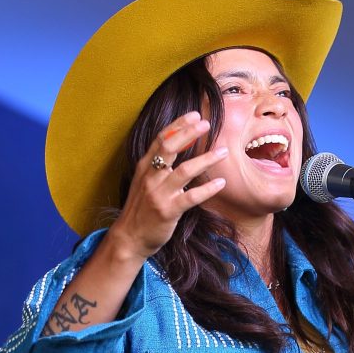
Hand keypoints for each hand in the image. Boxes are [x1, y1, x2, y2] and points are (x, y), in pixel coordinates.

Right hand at [108, 112, 228, 259]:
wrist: (130, 237)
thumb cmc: (142, 209)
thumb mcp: (146, 183)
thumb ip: (159, 166)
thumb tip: (179, 147)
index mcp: (145, 167)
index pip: (161, 140)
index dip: (177, 126)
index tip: (194, 115)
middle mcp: (150, 177)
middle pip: (170, 148)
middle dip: (188, 133)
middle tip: (206, 123)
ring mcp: (159, 194)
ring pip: (184, 170)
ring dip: (205, 159)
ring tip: (223, 152)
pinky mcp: (168, 211)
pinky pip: (191, 197)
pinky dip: (207, 189)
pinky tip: (220, 183)